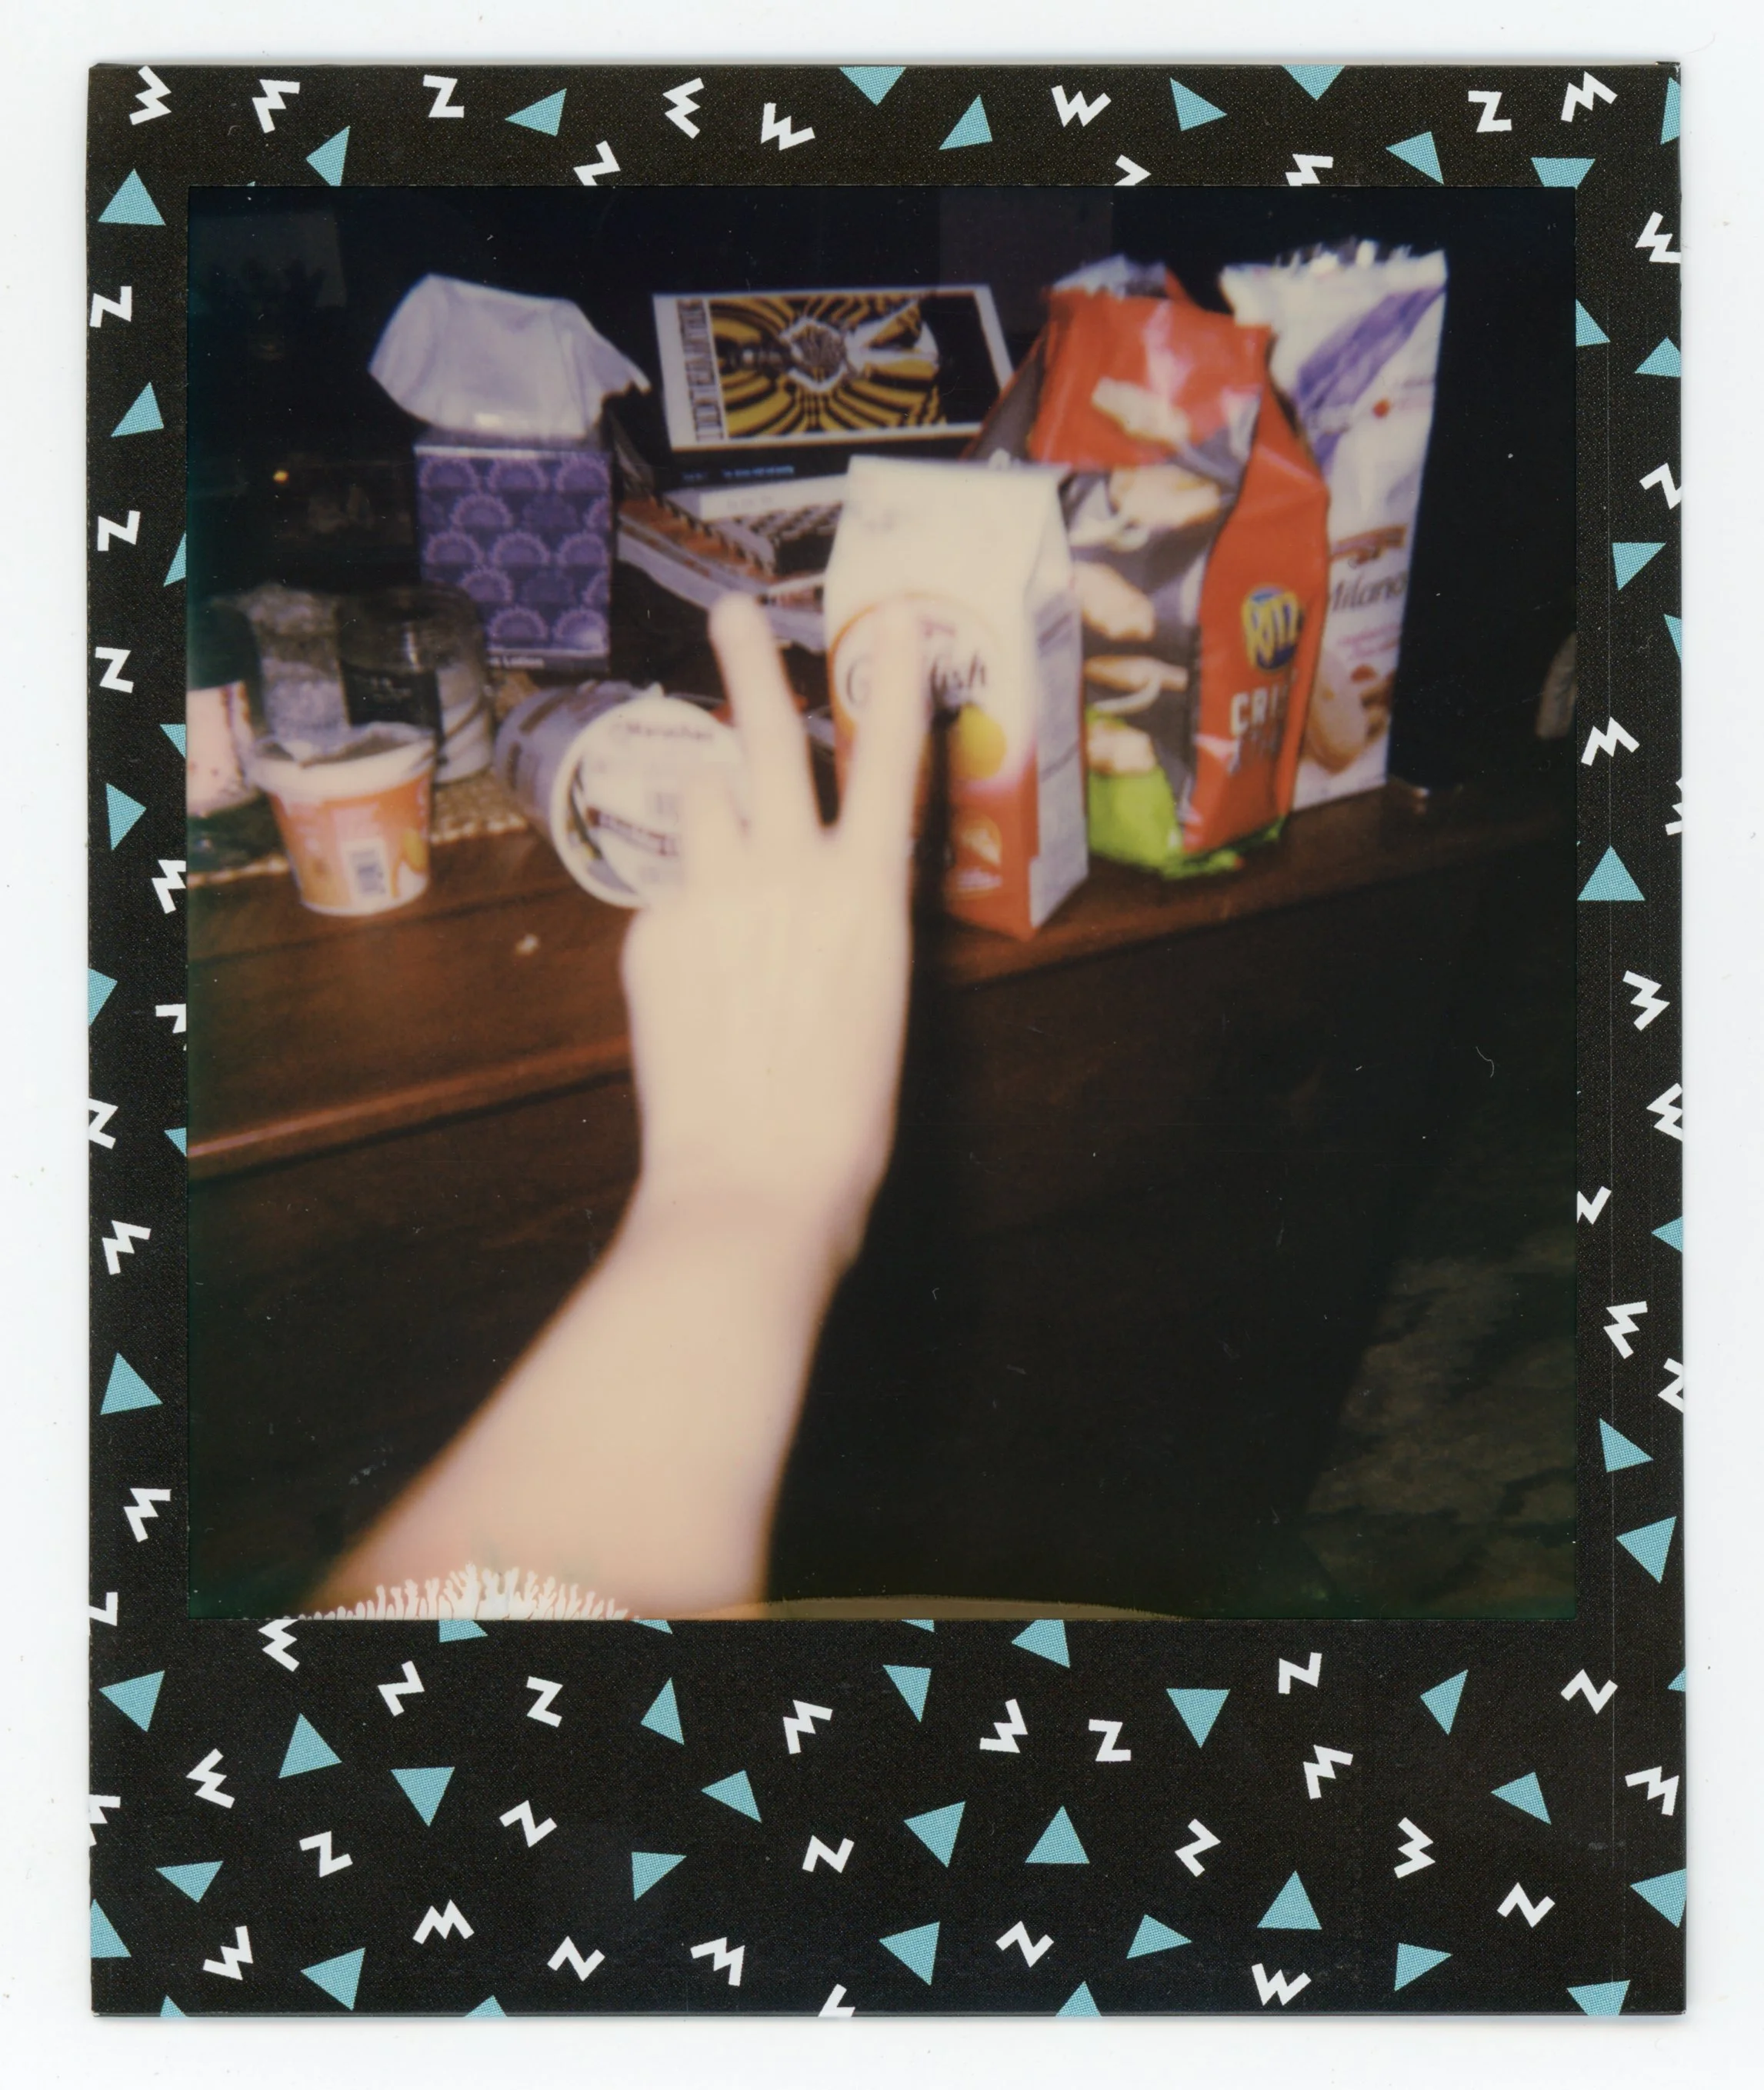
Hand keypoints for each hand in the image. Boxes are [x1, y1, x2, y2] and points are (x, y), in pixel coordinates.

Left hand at [621, 595, 927, 1273]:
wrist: (754, 1182)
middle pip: (761, 739)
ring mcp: (710, 897)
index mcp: (866, 894)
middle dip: (748, 664)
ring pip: (701, 811)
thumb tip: (796, 876)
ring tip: (727, 883)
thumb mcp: (875, 997)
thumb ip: (840, 916)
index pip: (887, 761)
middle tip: (733, 615)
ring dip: (714, 821)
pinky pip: (670, 895)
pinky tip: (700, 988)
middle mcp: (786, 874)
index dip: (897, 683)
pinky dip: (685, 917)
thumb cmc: (840, 1114)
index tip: (901, 619)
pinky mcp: (652, 933)